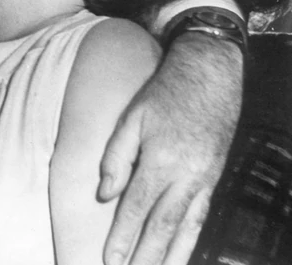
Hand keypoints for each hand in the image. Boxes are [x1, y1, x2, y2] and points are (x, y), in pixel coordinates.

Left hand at [98, 33, 241, 264]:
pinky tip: (182, 253)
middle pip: (162, 227)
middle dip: (144, 256)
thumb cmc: (165, 92)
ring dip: (170, 257)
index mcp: (160, 160)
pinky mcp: (214, 177)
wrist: (210, 74)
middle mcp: (186, 176)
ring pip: (186, 228)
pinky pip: (202, 216)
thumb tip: (105, 195)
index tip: (109, 260)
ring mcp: (204, 179)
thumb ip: (116, 157)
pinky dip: (191, 239)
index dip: (121, 238)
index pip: (136, 209)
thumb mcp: (133, 117)